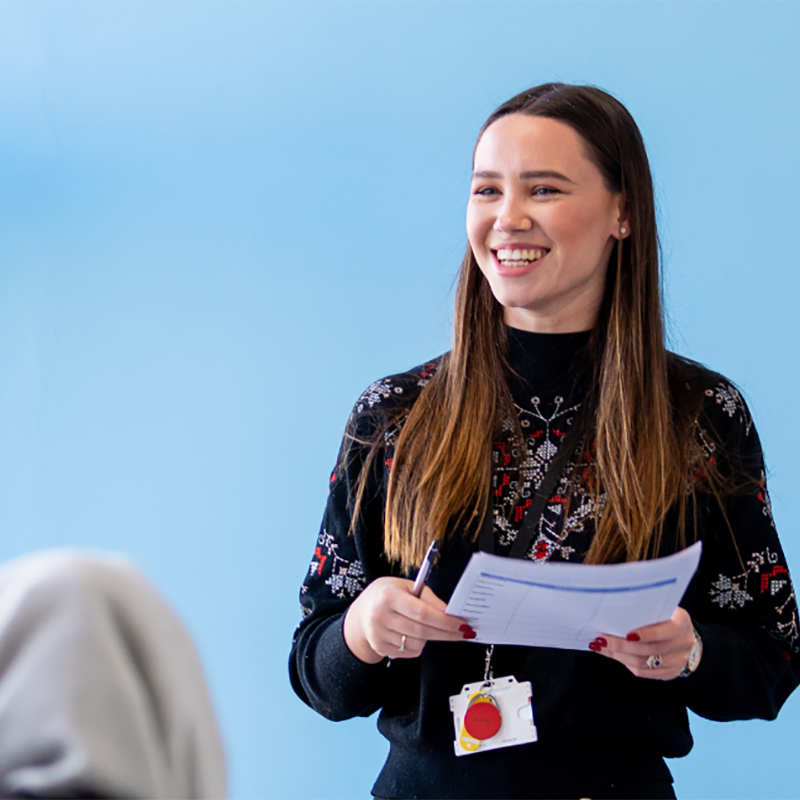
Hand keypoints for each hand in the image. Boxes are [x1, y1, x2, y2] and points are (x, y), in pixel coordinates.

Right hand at [343, 577, 473, 663]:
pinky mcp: (380, 648)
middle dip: (447, 633)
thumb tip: (450, 612)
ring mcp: (379, 634)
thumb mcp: (405, 586)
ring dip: (430, 637)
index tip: (462, 624)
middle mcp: (381, 616)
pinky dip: (418, 644)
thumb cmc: (386, 595)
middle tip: (463, 632)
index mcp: (388, 596)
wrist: (361, 612)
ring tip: (426, 626)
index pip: (422, 612)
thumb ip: (428, 598)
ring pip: (418, 643)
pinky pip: (410, 652)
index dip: (445, 621)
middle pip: (422, 630)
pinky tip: (412, 633)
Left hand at [588, 607, 697, 680]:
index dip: (647, 634)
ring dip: (619, 655)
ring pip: (643, 663)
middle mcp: (682, 644)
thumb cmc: (667, 618)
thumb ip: (646, 611)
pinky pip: (644, 672)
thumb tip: (614, 612)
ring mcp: (677, 661)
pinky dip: (625, 663)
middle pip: (649, 650)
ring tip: (601, 646)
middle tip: (601, 639)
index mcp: (681, 624)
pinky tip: (613, 655)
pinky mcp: (669, 673)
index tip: (626, 633)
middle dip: (621, 645)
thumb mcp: (663, 609)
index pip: (666, 631)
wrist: (686, 636)